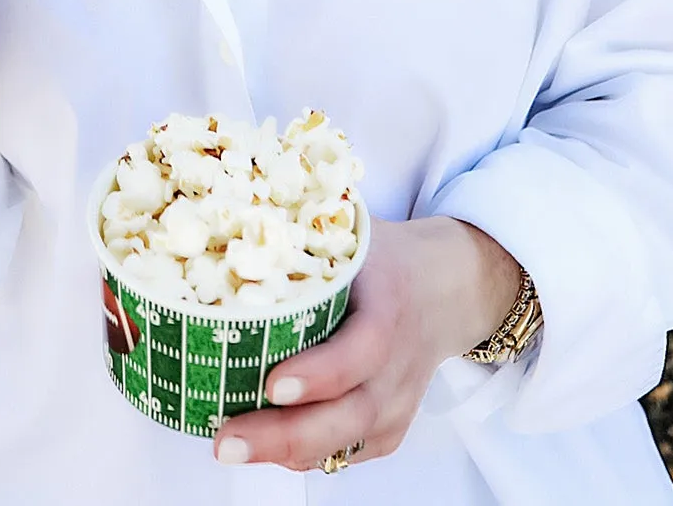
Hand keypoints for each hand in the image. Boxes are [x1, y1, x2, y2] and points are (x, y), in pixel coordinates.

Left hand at [213, 215, 522, 471]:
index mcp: (391, 306)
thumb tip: (225, 217)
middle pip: (350, 414)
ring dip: (284, 452)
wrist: (446, 288)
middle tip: (225, 440)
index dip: (320, 374)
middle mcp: (399, 364)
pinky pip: (346, 453)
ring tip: (229, 446)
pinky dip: (304, 455)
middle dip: (285, 434)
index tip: (272, 384)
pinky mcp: (391, 429)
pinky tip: (264, 447)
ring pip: (345, 443)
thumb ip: (303, 232)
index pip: (363, 350)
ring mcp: (398, 403)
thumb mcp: (355, 233)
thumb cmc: (386, 258)